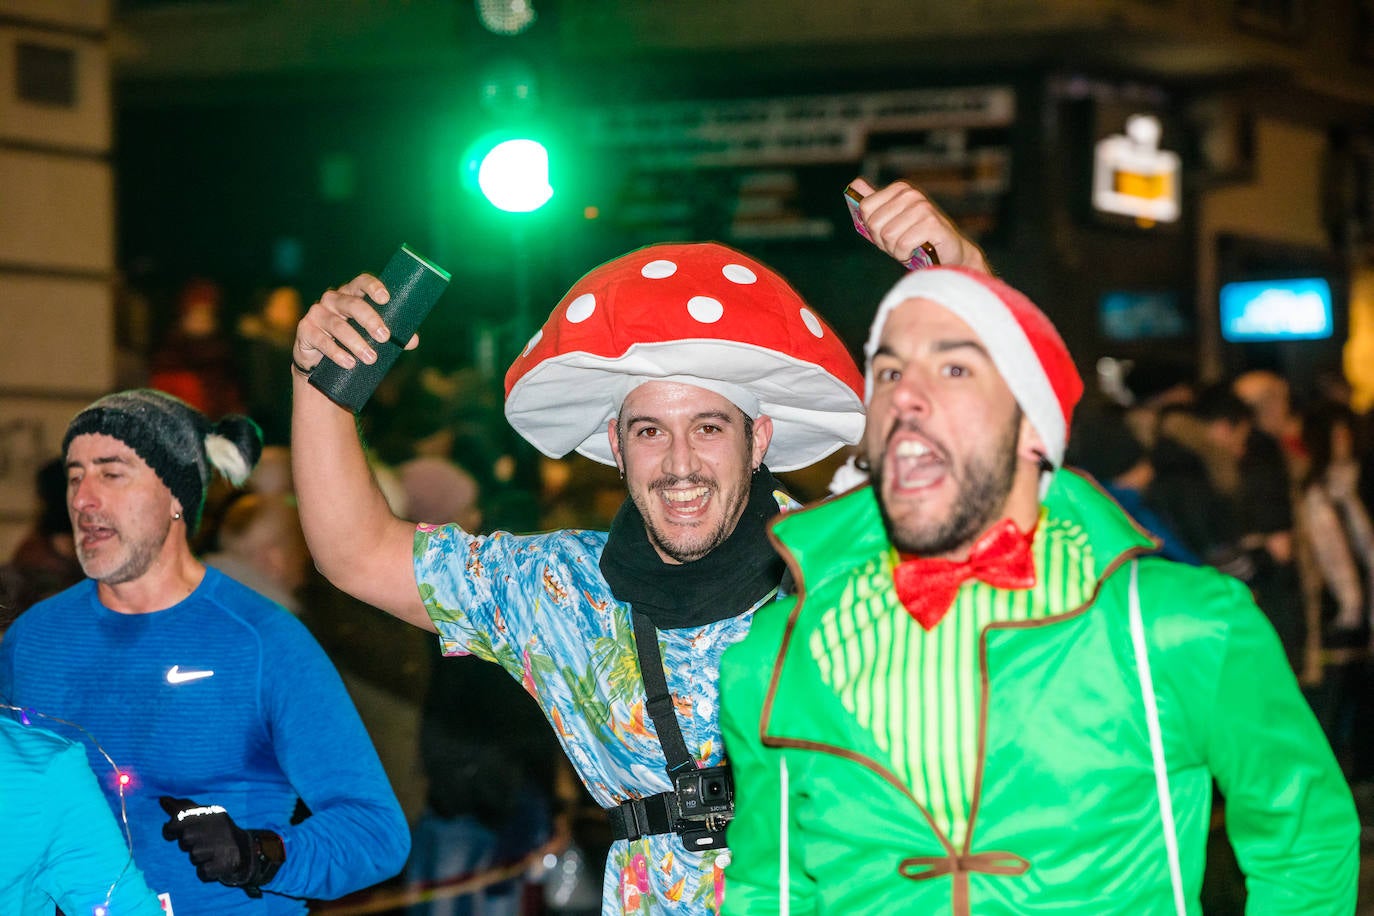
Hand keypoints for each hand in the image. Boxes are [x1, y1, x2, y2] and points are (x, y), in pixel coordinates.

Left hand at [160, 796, 283, 893]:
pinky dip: (205, 871)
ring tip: (210, 852)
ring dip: (198, 857)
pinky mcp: (223, 864)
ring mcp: (220, 846)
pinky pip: (202, 872)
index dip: (171, 829)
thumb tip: (162, 799)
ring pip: (193, 856)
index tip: (173, 833)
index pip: (180, 818)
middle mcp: (216, 827)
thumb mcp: (203, 815)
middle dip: (188, 844)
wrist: (244, 849)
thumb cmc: (216, 831)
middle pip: (185, 839)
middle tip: (200, 842)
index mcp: (210, 813)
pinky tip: (214, 863)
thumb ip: (182, 808)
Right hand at [293, 274, 419, 375]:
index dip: (373, 287)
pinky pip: (321, 340)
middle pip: (352, 304)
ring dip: (356, 342)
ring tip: (371, 358)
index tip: (386, 298)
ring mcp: (317, 313)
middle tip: (384, 337)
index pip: (362, 282)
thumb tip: (413, 341)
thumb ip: (392, 337)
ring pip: (338, 326)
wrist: (320, 363)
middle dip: (370, 320)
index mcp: (351, 294)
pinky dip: (337, 353)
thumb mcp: (371, 337)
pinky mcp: (305, 330)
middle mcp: (333, 300)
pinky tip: (349, 363)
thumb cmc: (352, 342)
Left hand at [847, 177, 989, 273]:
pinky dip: (905, 255)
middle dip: (883, 241)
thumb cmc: (917, 240)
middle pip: (874, 223)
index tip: (886, 234)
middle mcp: (911, 194)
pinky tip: (916, 252)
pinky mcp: (931, 224)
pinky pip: (902, 245)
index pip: (865, 207)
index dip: (871, 228)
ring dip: (895, 250)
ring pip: (888, 236)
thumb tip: (855, 184)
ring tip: (909, 248)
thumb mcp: (892, 222)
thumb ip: (874, 204)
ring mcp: (922, 207)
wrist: (951, 255)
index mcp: (900, 189)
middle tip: (899, 244)